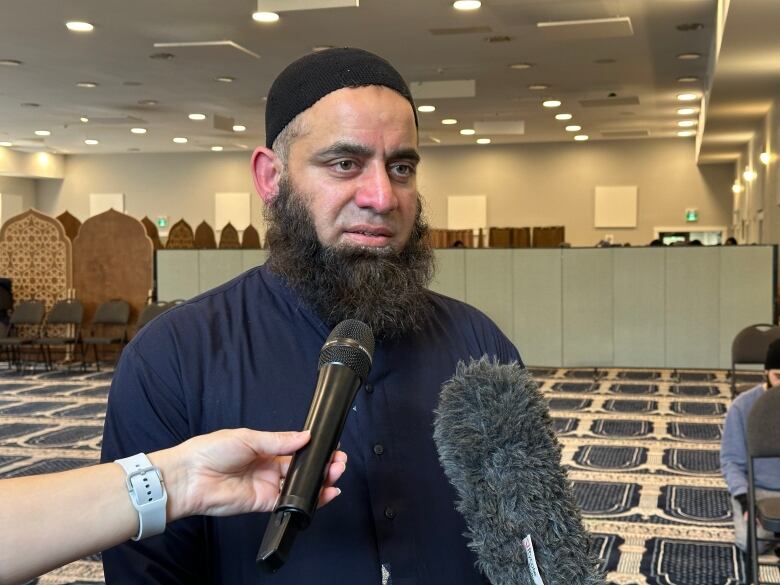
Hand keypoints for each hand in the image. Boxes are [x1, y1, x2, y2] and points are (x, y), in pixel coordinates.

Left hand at [152, 429, 346, 520]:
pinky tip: (323, 493)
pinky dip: (308, 499)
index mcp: (264, 448)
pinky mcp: (263, 503)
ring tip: (336, 474)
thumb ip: (279, 440)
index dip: (313, 449)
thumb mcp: (248, 438)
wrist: (188, 477)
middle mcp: (267, 467)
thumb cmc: (210, 451)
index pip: (295, 449)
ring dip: (319, 481)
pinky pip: (290, 502)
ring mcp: (266, 486)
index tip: (330, 446)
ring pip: (299, 485)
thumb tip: (305, 436)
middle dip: (321, 465)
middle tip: (338, 462)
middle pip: (301, 468)